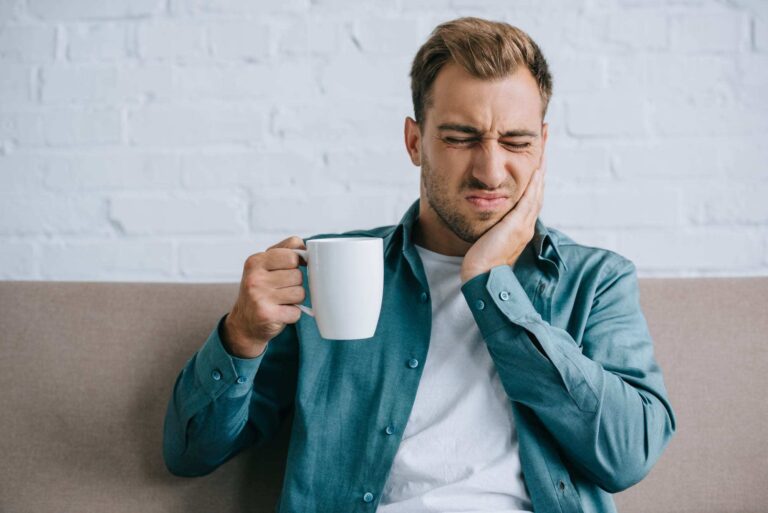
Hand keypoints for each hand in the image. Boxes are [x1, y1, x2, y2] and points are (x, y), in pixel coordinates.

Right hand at [223, 236, 306, 357]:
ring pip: (300, 293)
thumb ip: (286, 250)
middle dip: (295, 284)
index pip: (292, 255)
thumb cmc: (261, 289)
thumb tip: (308, 249)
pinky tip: (280, 312)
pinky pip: (296, 312)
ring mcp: (259, 297)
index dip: (296, 263)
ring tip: (281, 300)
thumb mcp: (265, 265)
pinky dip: (292, 314)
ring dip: (295, 299)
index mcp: (255, 261)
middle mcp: (255, 278)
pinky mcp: (267, 315)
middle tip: (281, 289)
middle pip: (298, 275)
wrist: (244, 322)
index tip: (289, 269)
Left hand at [460, 154, 546, 282]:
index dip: (535, 177)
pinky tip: (536, 169)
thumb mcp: (489, 237)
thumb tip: (485, 214)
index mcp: (521, 228)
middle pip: (539, 190)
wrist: (480, 277)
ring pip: (538, 192)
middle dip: (541, 165)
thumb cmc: (480, 261)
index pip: (532, 196)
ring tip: (544, 149)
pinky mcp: (517, 227)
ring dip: (541, 169)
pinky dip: (534, 184)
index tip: (536, 158)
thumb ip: (492, 226)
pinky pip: (530, 201)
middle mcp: (526, 225)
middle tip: (544, 142)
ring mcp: (524, 226)